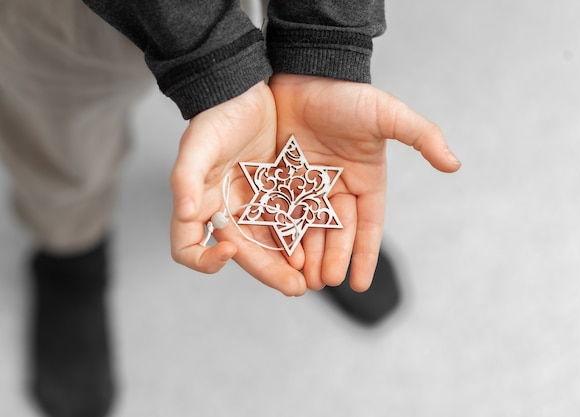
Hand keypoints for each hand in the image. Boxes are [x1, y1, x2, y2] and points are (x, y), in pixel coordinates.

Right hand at [169, 82, 306, 295]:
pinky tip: (320, 246)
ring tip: (313, 277)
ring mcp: (254, 205)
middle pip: (243, 254)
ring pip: (270, 244)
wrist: (244, 90)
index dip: (204, 259)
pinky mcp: (279, 194)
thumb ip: (186, 176)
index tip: (229, 252)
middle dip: (268, 272)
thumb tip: (185, 213)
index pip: (188, 248)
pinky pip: (291, 223)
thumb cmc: (215, 116)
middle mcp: (226, 212)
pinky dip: (302, 238)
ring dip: (289, 263)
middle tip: (295, 288)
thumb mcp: (198, 143)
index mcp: (200, 205)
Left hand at [269, 74, 460, 291]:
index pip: (368, 226)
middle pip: (337, 233)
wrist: (306, 72)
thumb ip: (421, 136)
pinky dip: (284, 234)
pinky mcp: (283, 179)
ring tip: (304, 280)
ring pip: (309, 228)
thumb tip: (455, 164)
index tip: (361, 285)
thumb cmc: (348, 95)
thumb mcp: (387, 115)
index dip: (365, 255)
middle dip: (332, 260)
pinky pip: (284, 213)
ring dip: (308, 254)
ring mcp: (309, 186)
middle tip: (325, 284)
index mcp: (366, 181)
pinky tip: (281, 255)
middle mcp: (339, 188)